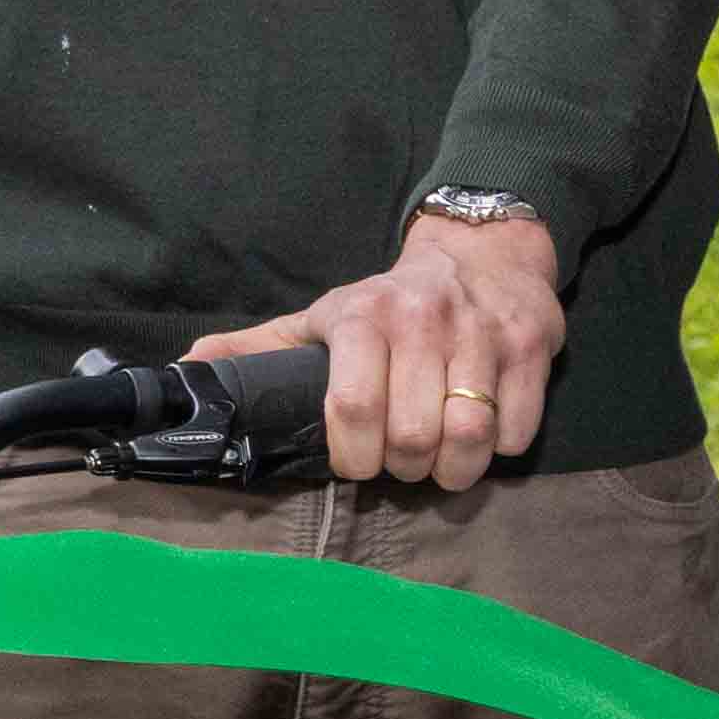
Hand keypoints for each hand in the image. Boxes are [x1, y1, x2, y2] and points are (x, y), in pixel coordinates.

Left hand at [205, 199, 566, 491]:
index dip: (351, 456)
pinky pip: (518, 431)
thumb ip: (261, 348)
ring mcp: (482, 334)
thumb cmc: (393, 300)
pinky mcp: (530, 349)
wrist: (483, 249)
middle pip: (412, 435)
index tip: (355, 462)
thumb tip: (187, 369)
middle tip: (400, 464)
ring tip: (441, 462)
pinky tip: (483, 435)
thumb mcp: (324, 316)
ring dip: (453, 470)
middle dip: (402, 468)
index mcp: (364, 318)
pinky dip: (500, 449)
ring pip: (470, 437)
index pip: (352, 408)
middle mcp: (423, 321)